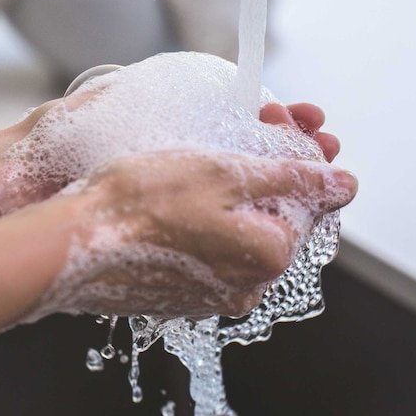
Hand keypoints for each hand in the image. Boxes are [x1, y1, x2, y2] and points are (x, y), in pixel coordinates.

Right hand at [34, 149, 356, 318]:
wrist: (71, 243)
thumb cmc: (141, 202)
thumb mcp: (226, 172)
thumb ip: (293, 176)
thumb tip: (344, 183)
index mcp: (268, 257)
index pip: (307, 202)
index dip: (296, 153)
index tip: (280, 120)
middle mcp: (246, 287)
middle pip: (276, 216)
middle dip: (269, 168)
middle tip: (256, 123)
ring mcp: (211, 295)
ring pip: (241, 232)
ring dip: (238, 191)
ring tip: (212, 152)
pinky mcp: (180, 295)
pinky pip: (210, 250)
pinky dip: (207, 218)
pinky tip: (183, 191)